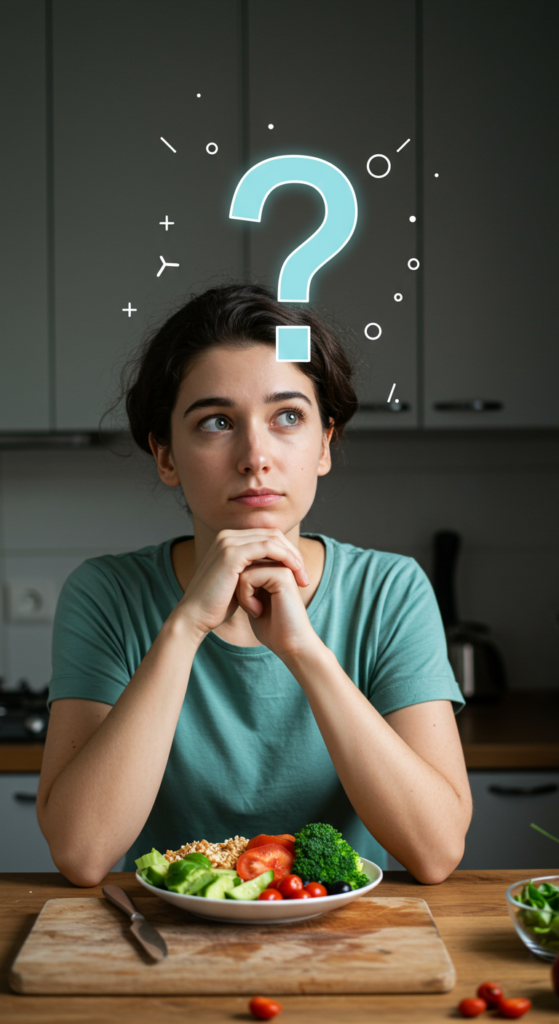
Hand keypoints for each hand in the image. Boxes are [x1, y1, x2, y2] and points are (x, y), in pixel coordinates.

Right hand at [175, 528, 309, 645]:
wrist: (195, 617)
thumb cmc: (216, 605)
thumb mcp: (239, 583)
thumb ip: (252, 570)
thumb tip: (271, 569)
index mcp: (228, 540)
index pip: (267, 536)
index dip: (287, 552)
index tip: (299, 573)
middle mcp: (227, 535)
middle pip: (272, 534)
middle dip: (293, 553)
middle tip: (304, 576)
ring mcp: (228, 541)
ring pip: (273, 539)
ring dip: (293, 556)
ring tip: (302, 577)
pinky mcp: (232, 552)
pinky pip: (268, 547)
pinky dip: (285, 558)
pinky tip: (293, 573)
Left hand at [234, 558, 316, 658]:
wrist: (291, 646)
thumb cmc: (271, 629)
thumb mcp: (252, 601)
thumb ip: (245, 583)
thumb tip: (227, 571)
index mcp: (274, 569)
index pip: (242, 566)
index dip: (238, 588)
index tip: (252, 608)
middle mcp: (279, 564)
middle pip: (242, 565)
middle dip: (239, 589)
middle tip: (252, 609)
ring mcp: (282, 567)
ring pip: (242, 570)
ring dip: (242, 594)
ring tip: (255, 611)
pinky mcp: (282, 575)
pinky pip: (248, 576)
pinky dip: (246, 597)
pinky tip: (257, 611)